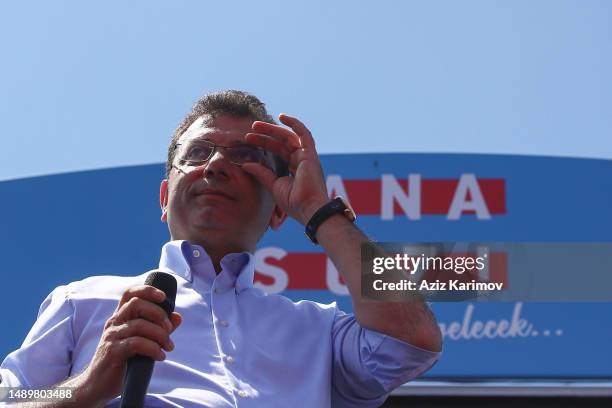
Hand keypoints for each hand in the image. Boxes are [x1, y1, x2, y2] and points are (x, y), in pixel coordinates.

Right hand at [74, 285, 181, 405]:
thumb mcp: (141, 342)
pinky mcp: (112, 352)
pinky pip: (136, 343)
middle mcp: (114, 323)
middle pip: (136, 303)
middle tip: (169, 329)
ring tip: (168, 346)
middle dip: (158, 313)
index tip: (163, 297)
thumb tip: (177, 317)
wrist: (96, 385)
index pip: (129, 293)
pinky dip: (153, 348)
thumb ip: (158, 328)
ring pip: (139, 325)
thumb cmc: (121, 361)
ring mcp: (111, 337)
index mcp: (120, 317)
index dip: (147, 290)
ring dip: (160, 334)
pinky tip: (159, 357)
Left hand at [242, 114, 328, 224]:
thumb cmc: (295, 203)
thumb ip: (262, 173)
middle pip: (281, 143)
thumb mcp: (273, 186)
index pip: (278, 152)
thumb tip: (246, 164)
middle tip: (248, 133)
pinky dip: (295, 124)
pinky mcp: (310, 154)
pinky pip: (304, 134)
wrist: (309, 209)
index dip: (263, 145)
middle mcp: (301, 161)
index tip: (248, 141)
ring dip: (272, 130)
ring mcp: (306, 157)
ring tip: (255, 126)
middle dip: (264, 137)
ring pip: (288, 137)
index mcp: (294, 169)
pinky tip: (282, 117)